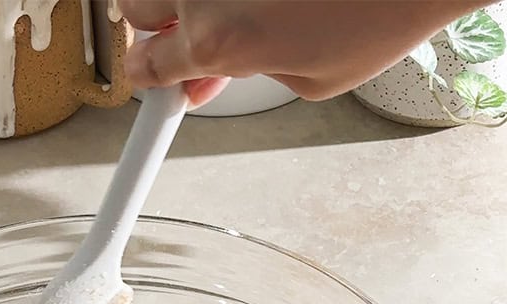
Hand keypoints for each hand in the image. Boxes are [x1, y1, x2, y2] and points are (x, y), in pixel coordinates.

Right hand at [120, 0, 482, 105]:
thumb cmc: (383, 10)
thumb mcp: (313, 81)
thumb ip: (246, 78)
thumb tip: (216, 76)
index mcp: (217, 42)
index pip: (145, 67)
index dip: (148, 77)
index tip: (153, 77)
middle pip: (135, 9)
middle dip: (156, 25)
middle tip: (190, 35)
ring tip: (233, 5)